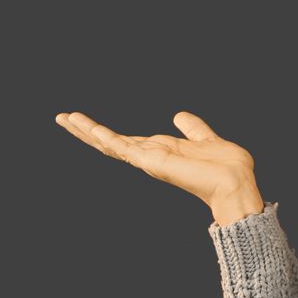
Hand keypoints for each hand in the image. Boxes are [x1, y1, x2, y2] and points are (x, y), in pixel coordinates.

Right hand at [55, 111, 261, 213]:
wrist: (235, 182)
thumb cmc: (227, 166)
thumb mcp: (206, 138)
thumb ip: (192, 128)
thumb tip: (179, 115)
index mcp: (162, 150)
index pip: (127, 140)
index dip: (107, 132)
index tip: (85, 122)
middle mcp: (152, 156)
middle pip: (111, 142)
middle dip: (86, 131)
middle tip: (63, 118)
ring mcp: (149, 160)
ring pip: (110, 143)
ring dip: (87, 130)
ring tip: (64, 118)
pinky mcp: (151, 161)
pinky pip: (122, 147)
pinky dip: (104, 137)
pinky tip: (87, 127)